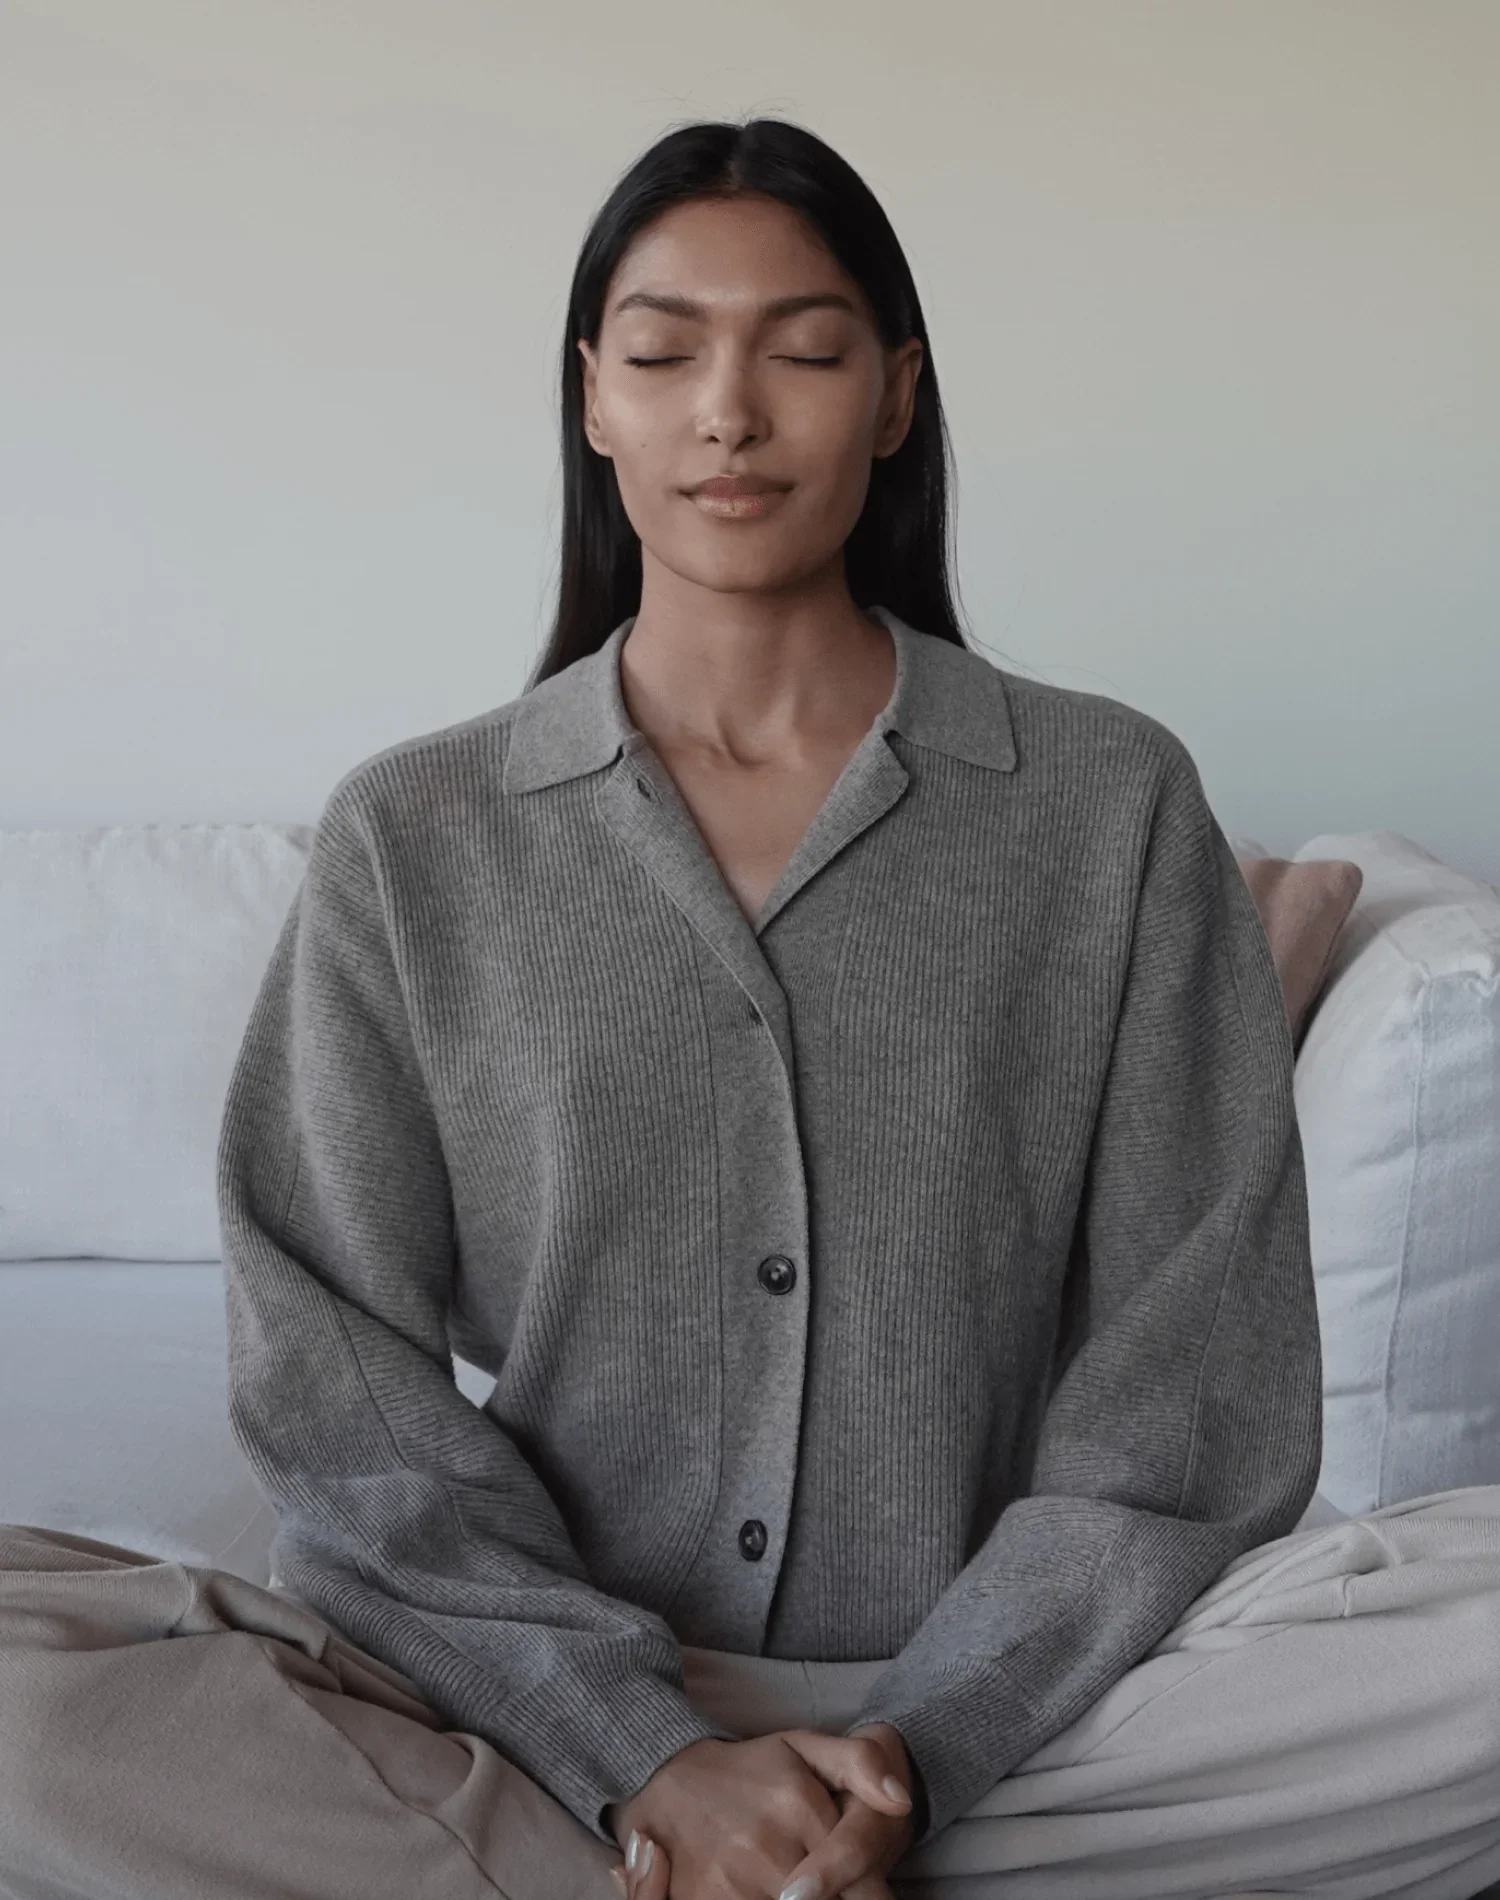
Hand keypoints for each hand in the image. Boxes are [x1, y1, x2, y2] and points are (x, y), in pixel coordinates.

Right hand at [606, 1721, 915, 1899]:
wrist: (666, 1776)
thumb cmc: (750, 1769)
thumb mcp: (804, 1747)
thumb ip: (860, 1764)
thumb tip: (902, 1801)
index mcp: (800, 1807)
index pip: (861, 1880)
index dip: (870, 1893)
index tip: (870, 1890)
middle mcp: (768, 1848)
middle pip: (828, 1899)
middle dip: (839, 1897)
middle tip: (835, 1885)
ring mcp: (734, 1880)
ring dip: (809, 1898)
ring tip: (788, 1879)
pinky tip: (766, 1889)